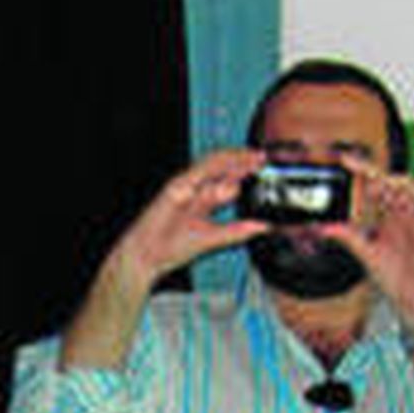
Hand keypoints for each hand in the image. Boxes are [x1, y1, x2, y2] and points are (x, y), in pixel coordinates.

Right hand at [111, 147, 268, 291]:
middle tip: (262, 158)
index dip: (247, 171)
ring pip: (212, 163)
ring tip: (250, 157)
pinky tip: (229, 165)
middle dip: (243, 160)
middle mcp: (196, 188)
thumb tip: (263, 226)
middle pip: (223, 166)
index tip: (265, 170)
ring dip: (232, 158)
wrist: (148, 255)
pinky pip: (197, 171)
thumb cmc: (173, 246)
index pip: (228, 178)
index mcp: (205, 197)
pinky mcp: (176, 186)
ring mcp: (186, 184)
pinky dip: (214, 167)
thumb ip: (237, 231)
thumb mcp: (214, 238)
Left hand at [325, 160, 413, 324]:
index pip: (373, 188)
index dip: (360, 173)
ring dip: (389, 179)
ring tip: (372, 181)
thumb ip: (347, 237)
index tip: (343, 163)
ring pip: (405, 184)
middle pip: (387, 181)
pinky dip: (410, 188)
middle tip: (352, 166)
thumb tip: (326, 228)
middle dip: (371, 171)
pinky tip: (396, 187)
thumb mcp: (365, 253)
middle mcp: (400, 213)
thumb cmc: (396, 279)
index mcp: (386, 217)